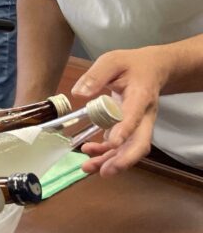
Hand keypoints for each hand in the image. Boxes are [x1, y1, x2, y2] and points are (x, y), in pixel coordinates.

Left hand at [72, 46, 168, 175]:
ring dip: (111, 161)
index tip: (111, 142)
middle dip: (123, 159)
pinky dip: (107, 153)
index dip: (124, 130)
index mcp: (140, 96)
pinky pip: (123, 146)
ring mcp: (139, 124)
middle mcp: (143, 115)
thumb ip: (95, 76)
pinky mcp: (132, 128)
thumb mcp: (112, 61)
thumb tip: (79, 93)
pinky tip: (91, 153)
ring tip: (89, 168)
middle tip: (105, 171)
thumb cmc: (132, 64)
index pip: (134, 116)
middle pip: (140, 142)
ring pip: (131, 149)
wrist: (154, 68)